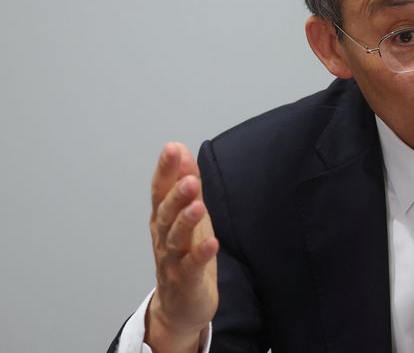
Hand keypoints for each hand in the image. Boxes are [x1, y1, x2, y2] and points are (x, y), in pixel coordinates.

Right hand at [145, 142, 219, 352]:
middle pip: (165, 213)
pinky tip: (212, 242)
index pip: (160, 191)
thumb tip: (180, 148)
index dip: (165, 170)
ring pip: (175, 238)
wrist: (180, 306)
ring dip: (186, 220)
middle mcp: (163, 237)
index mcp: (163, 218)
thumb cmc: (184, 253)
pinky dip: (201, 254)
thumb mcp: (187, 213)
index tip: (172, 148)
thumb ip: (184, 182)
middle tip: (188, 179)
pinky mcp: (186, 280)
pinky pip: (192, 266)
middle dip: (175, 195)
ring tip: (198, 204)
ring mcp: (172, 260)